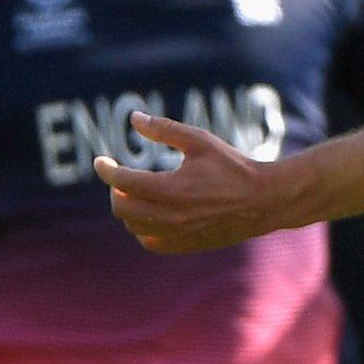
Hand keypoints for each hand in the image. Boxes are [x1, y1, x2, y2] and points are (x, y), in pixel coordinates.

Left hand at [95, 112, 300, 253]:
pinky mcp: (185, 245)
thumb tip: (133, 118)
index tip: (100, 161)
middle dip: (116, 190)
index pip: (123, 181)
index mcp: (171, 188)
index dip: (106, 169)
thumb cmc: (232, 166)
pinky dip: (143, 228)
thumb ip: (164, 130)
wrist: (263, 200)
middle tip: (123, 177)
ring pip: (133, 226)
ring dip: (128, 209)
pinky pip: (150, 242)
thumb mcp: (199, 140)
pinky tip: (151, 214)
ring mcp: (177, 234)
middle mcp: (170, 216)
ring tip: (137, 192)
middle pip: (122, 207)